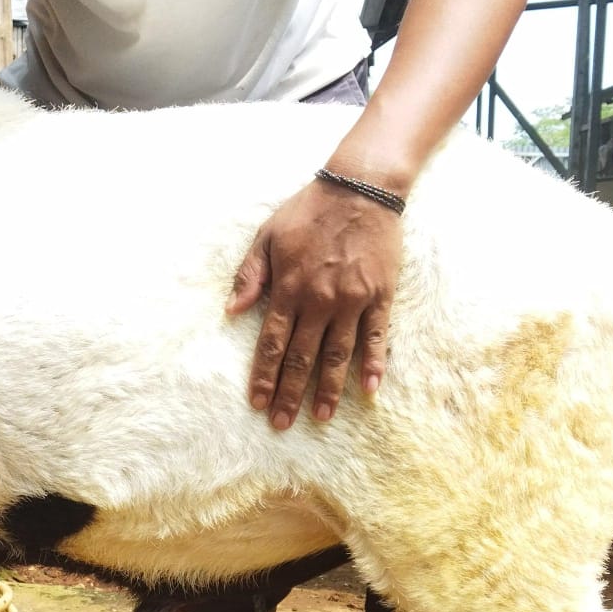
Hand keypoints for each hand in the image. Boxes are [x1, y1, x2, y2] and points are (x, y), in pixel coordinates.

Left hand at [226, 179, 403, 426]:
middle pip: (302, 358)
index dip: (264, 376)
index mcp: (288, 288)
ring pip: (338, 355)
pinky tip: (369, 389)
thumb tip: (232, 310)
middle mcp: (319, 301)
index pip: (272, 343)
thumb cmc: (309, 210)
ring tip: (321, 416)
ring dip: (329, 389)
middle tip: (282, 422)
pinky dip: (374, 364)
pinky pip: (377, 337)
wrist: (360, 188)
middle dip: (290, 393)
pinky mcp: (380, 297)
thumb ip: (250, 275)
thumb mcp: (267, 235)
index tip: (258, 403)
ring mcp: (352, 301)